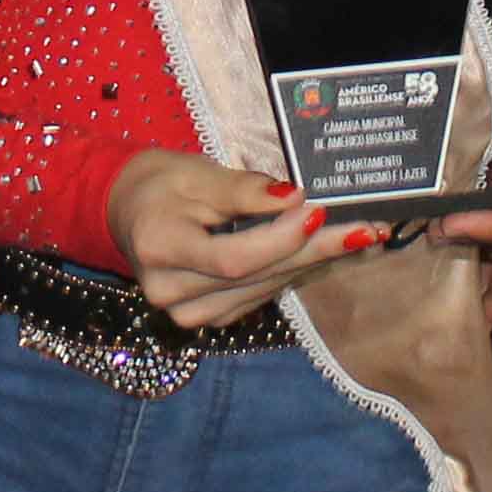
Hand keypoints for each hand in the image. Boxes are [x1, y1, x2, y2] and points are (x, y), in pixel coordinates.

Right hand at [106, 151, 382, 329]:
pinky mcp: (209, 317)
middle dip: (314, 250)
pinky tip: (325, 252)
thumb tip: (294, 197)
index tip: (319, 210)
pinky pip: (260, 295)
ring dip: (314, 263)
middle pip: (255, 277)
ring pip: (264, 289)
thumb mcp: (196, 174)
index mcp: (160, 248)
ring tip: (358, 237)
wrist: (127, 211)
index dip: (279, 240)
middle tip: (363, 228)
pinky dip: (294, 272)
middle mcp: (171, 292)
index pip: (232, 258)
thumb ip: (243, 191)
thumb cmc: (160, 184)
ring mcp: (189, 313)